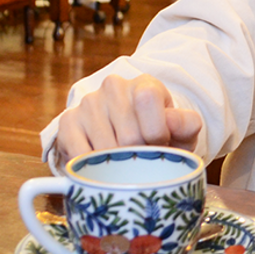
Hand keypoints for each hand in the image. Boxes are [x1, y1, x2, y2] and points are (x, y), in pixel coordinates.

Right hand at [55, 74, 203, 161]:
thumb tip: (172, 121)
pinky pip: (79, 156)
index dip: (157, 134)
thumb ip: (186, 125)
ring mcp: (88, 103)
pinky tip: (102, 164)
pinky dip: (92, 169)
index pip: (148, 101)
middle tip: (141, 157)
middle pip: (128, 136)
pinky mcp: (68, 122)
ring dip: (117, 165)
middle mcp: (114, 86)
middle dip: (138, 156)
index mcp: (145, 84)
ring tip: (123, 159)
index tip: (159, 144)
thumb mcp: (181, 132)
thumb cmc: (159, 136)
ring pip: (105, 149)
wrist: (129, 138)